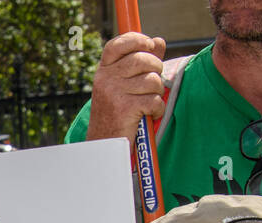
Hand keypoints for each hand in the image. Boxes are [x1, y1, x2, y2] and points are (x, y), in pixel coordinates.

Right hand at [87, 32, 167, 146]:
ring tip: (146, 104)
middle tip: (151, 84)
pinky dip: (157, 110)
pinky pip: (154, 100)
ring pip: (152, 80)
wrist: (104, 145)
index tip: (149, 46)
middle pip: (142, 59)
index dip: (137, 40)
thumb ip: (142, 62)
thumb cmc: (117, 113)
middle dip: (156, 70)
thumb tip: (158, 41)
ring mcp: (113, 93)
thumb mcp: (124, 85)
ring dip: (156, 94)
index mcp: (103, 72)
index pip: (118, 44)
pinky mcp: (124, 108)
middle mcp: (105, 80)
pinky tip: (148, 115)